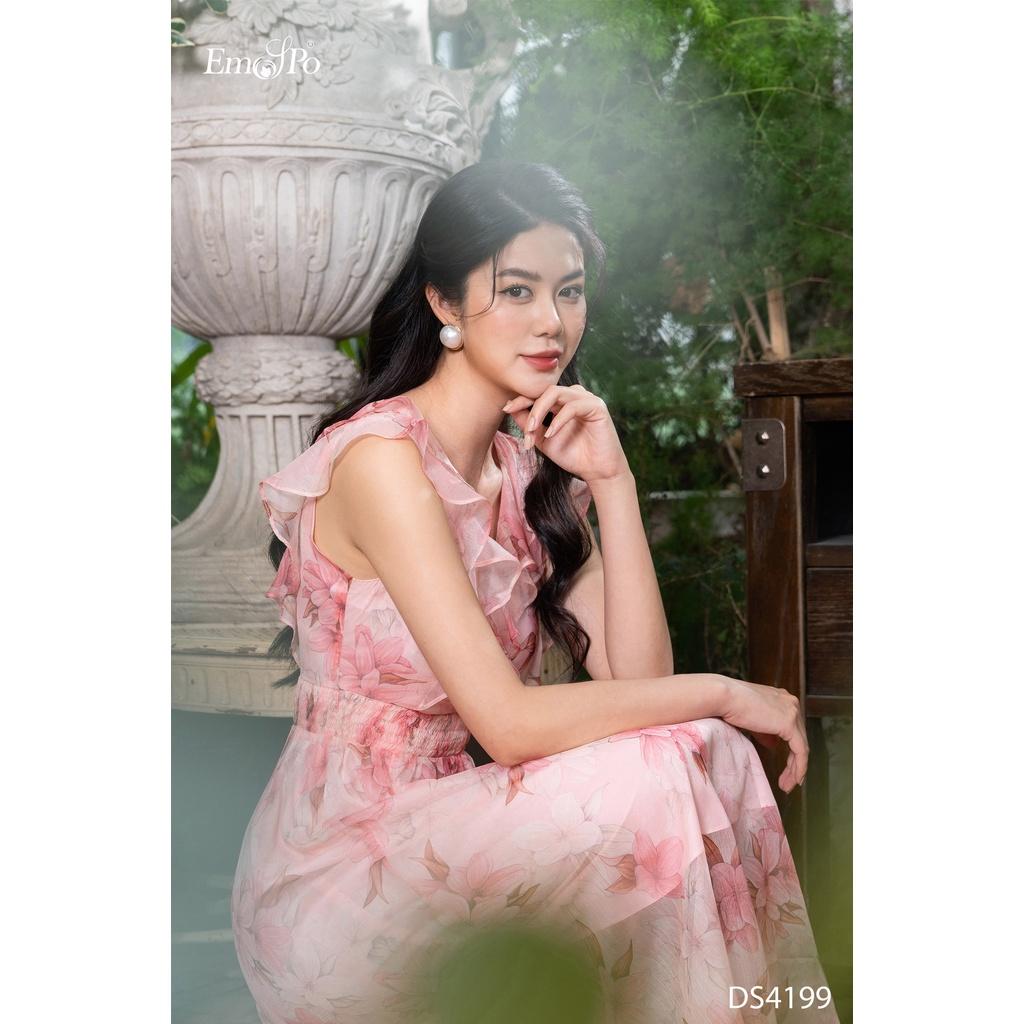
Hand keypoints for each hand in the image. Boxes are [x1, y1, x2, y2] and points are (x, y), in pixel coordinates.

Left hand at [502, 384, 628, 482]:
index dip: (521, 399)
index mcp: (563, 401)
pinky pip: (572, 406)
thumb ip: (529, 425)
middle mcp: (574, 396)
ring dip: (540, 411)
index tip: (506, 409)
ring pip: (557, 393)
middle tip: (522, 426)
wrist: (597, 471)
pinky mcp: (597, 407)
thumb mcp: (543, 440)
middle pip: (546, 390)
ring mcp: (586, 399)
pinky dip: (558, 420)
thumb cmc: (573, 455)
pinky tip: (551, 434)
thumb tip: (510, 409)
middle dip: (529, 406)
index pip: (539, 393)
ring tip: (532, 430)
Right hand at [718, 676, 808, 793]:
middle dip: (794, 762)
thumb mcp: (752, 720)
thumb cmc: (729, 704)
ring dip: (796, 769)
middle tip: (787, 780)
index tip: (787, 767)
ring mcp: (792, 712)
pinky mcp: (789, 724)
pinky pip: (800, 751)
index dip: (791, 749)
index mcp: (782, 698)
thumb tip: (774, 745)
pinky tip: (794, 779)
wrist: (724, 697)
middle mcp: (791, 703)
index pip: (793, 728)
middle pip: (799, 738)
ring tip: (787, 784)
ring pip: (802, 747)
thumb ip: (766, 732)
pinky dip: (798, 768)